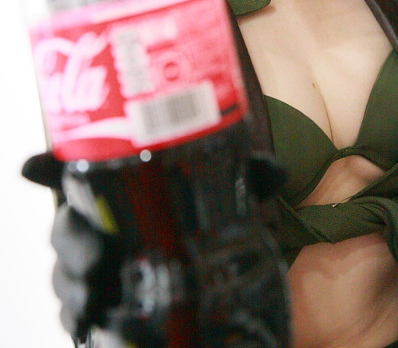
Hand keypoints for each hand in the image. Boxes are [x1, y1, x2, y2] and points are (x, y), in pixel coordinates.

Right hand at [22, 149, 286, 340]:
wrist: (210, 276)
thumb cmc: (208, 223)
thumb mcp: (226, 196)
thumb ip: (246, 178)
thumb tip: (271, 169)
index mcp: (118, 189)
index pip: (72, 174)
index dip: (46, 169)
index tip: (34, 167)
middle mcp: (96, 224)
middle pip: (65, 227)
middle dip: (71, 239)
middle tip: (98, 254)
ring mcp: (92, 267)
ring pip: (65, 273)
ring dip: (73, 284)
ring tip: (95, 295)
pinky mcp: (97, 304)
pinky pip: (75, 312)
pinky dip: (79, 318)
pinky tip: (91, 322)